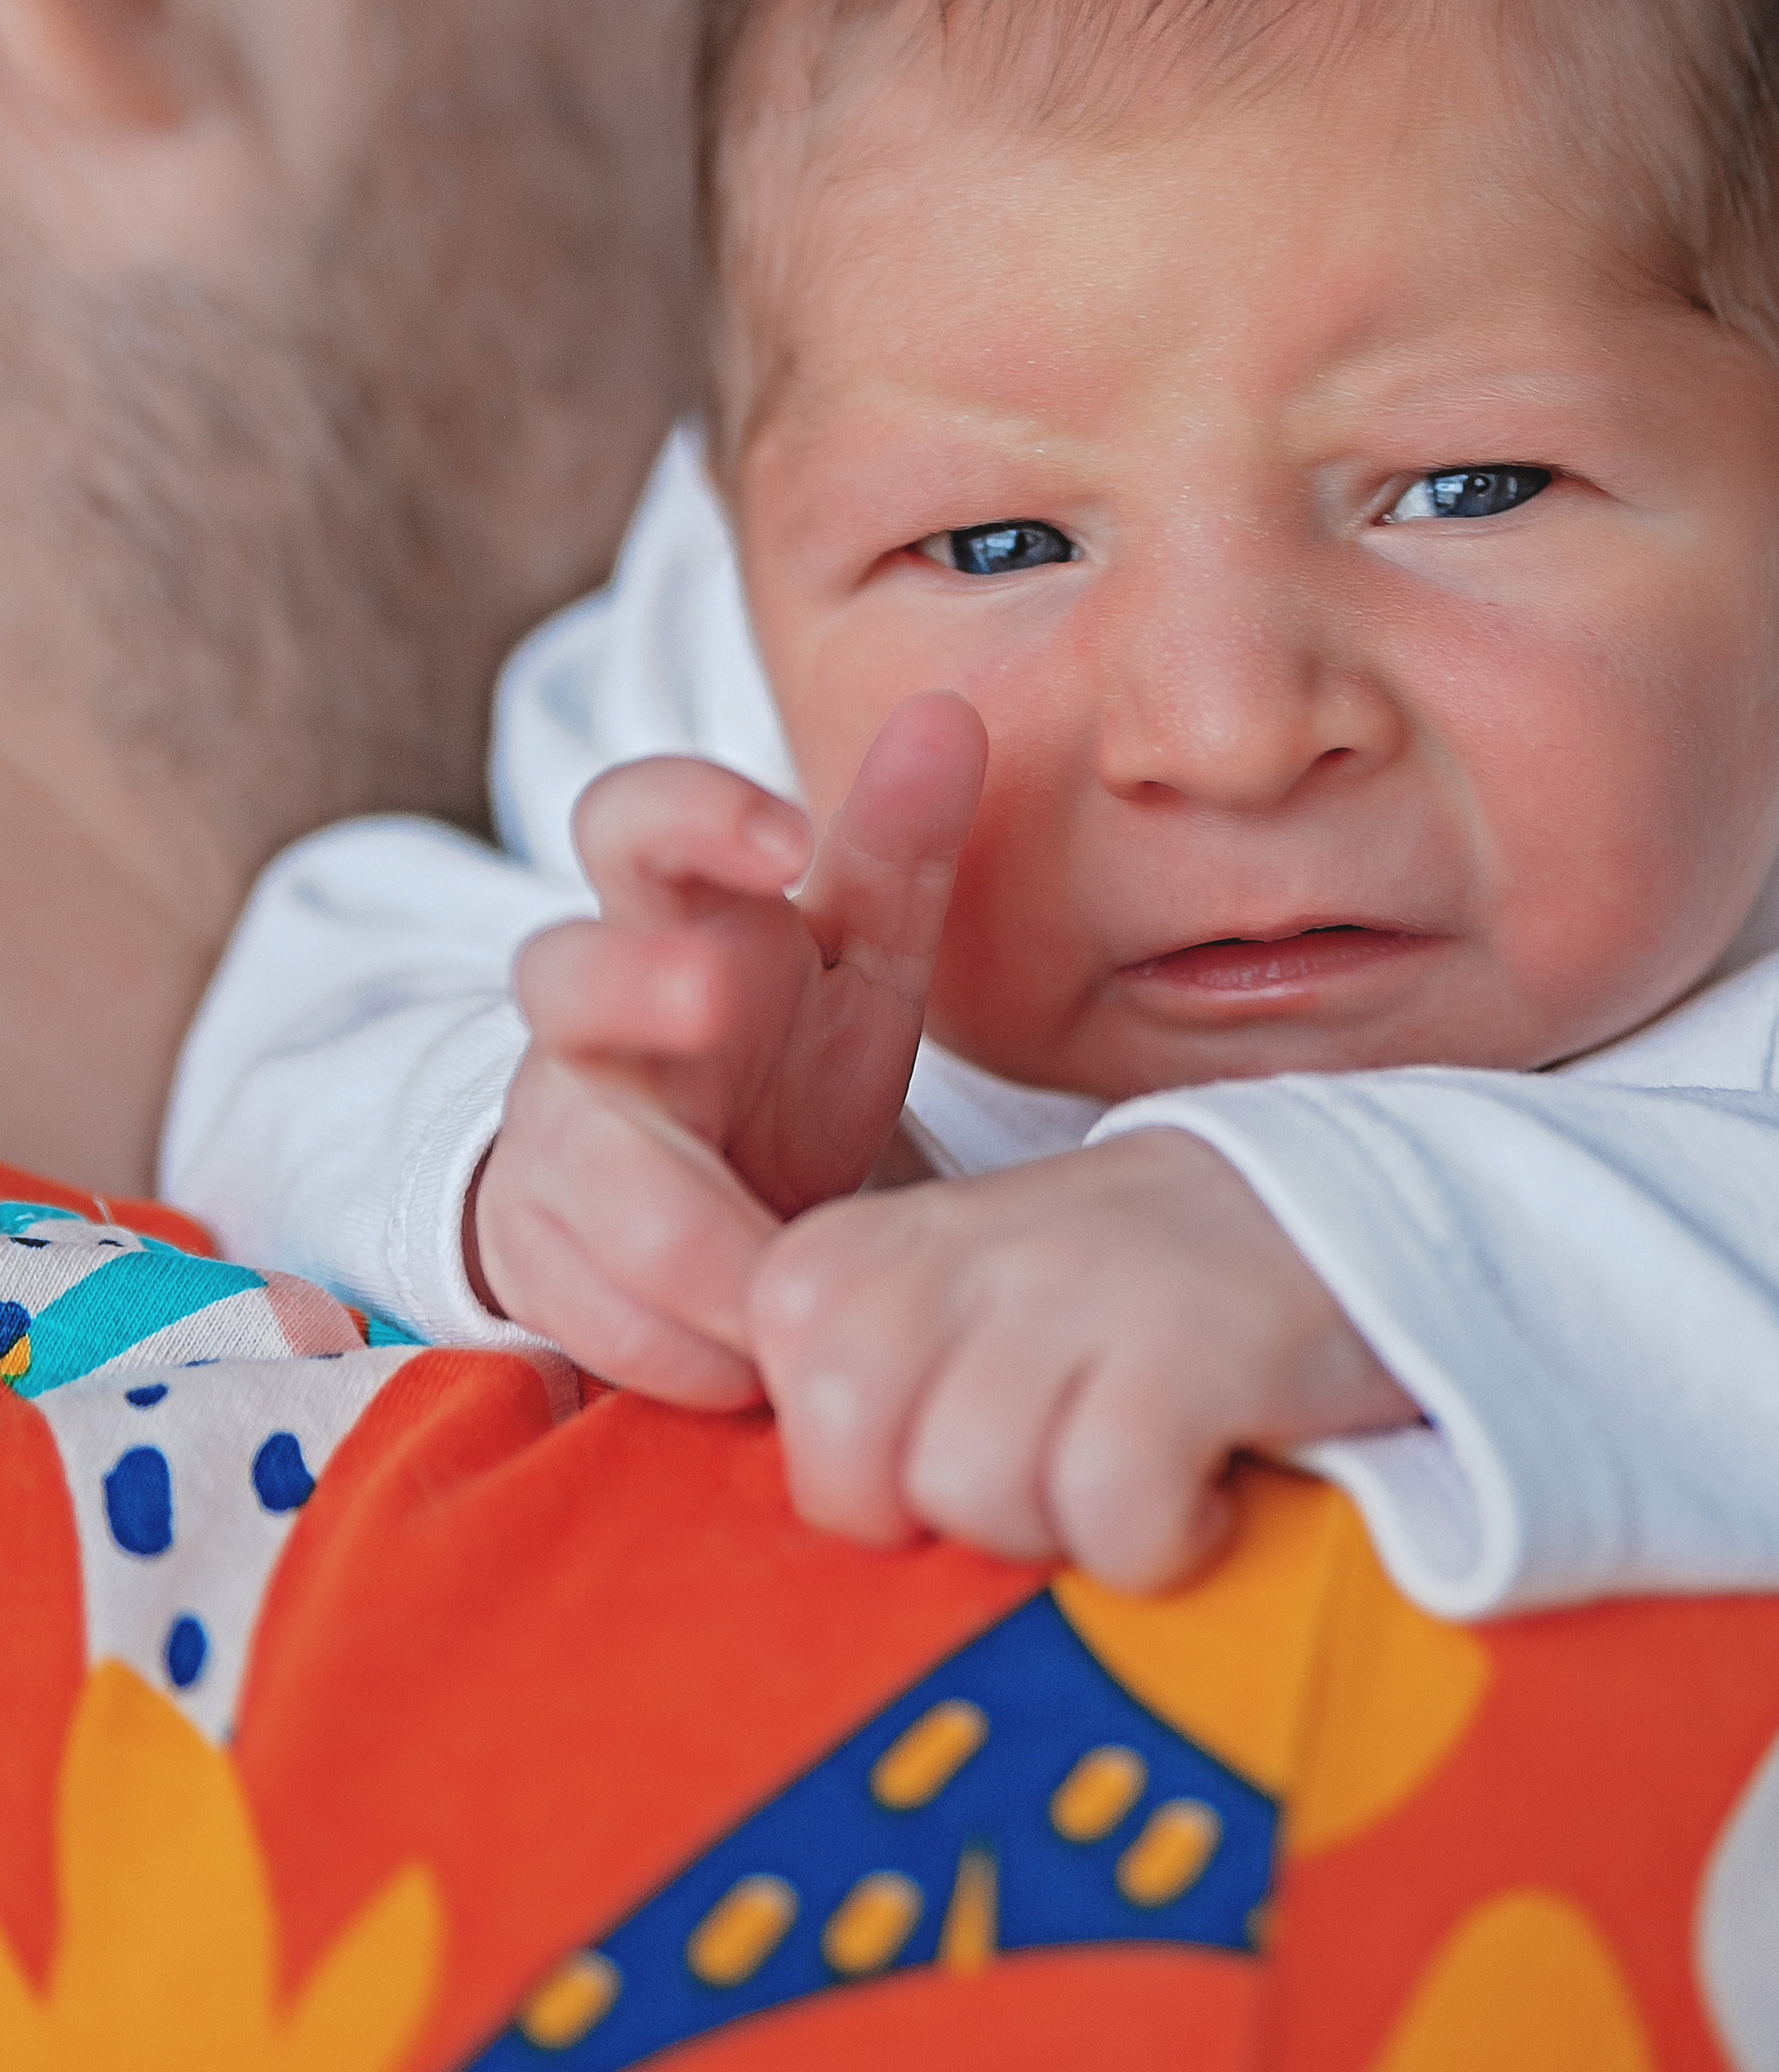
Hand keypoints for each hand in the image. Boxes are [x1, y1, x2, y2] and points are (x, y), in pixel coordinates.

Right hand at [469, 693, 986, 1400]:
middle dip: (634, 985)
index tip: (787, 836)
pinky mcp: (532, 1254)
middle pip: (563, 970)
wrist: (708, 1194)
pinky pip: (584, 1304)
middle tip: (716, 999)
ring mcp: (550, 1133)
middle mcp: (588, 1014)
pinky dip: (675, 1341)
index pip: (633, 816)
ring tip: (788, 1276)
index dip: (694, 812)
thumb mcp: (856, 948)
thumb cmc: (784, 1045)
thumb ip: (899, 841)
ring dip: (686, 1230)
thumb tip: (953, 711)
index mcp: (670, 909)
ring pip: (577, 1171)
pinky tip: (751, 1361)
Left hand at [747, 1126, 1421, 1590]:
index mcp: (889, 1242)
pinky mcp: (1195, 1347)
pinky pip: (1110, 1506)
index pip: (783, 1382)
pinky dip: (1158, 1542)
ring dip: (1058, 1527)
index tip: (957, 1441)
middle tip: (1037, 1478)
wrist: (1358, 1210)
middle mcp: (971, 1248)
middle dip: (937, 1512)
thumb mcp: (973, 1301)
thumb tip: (800, 1519)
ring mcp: (1083, 1288)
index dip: (864, 1468)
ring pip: (973, 1490)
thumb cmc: (1138, 1296)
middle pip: (850, 1461)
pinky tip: (1200, 1500)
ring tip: (1126, 1477)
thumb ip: (872, 1378)